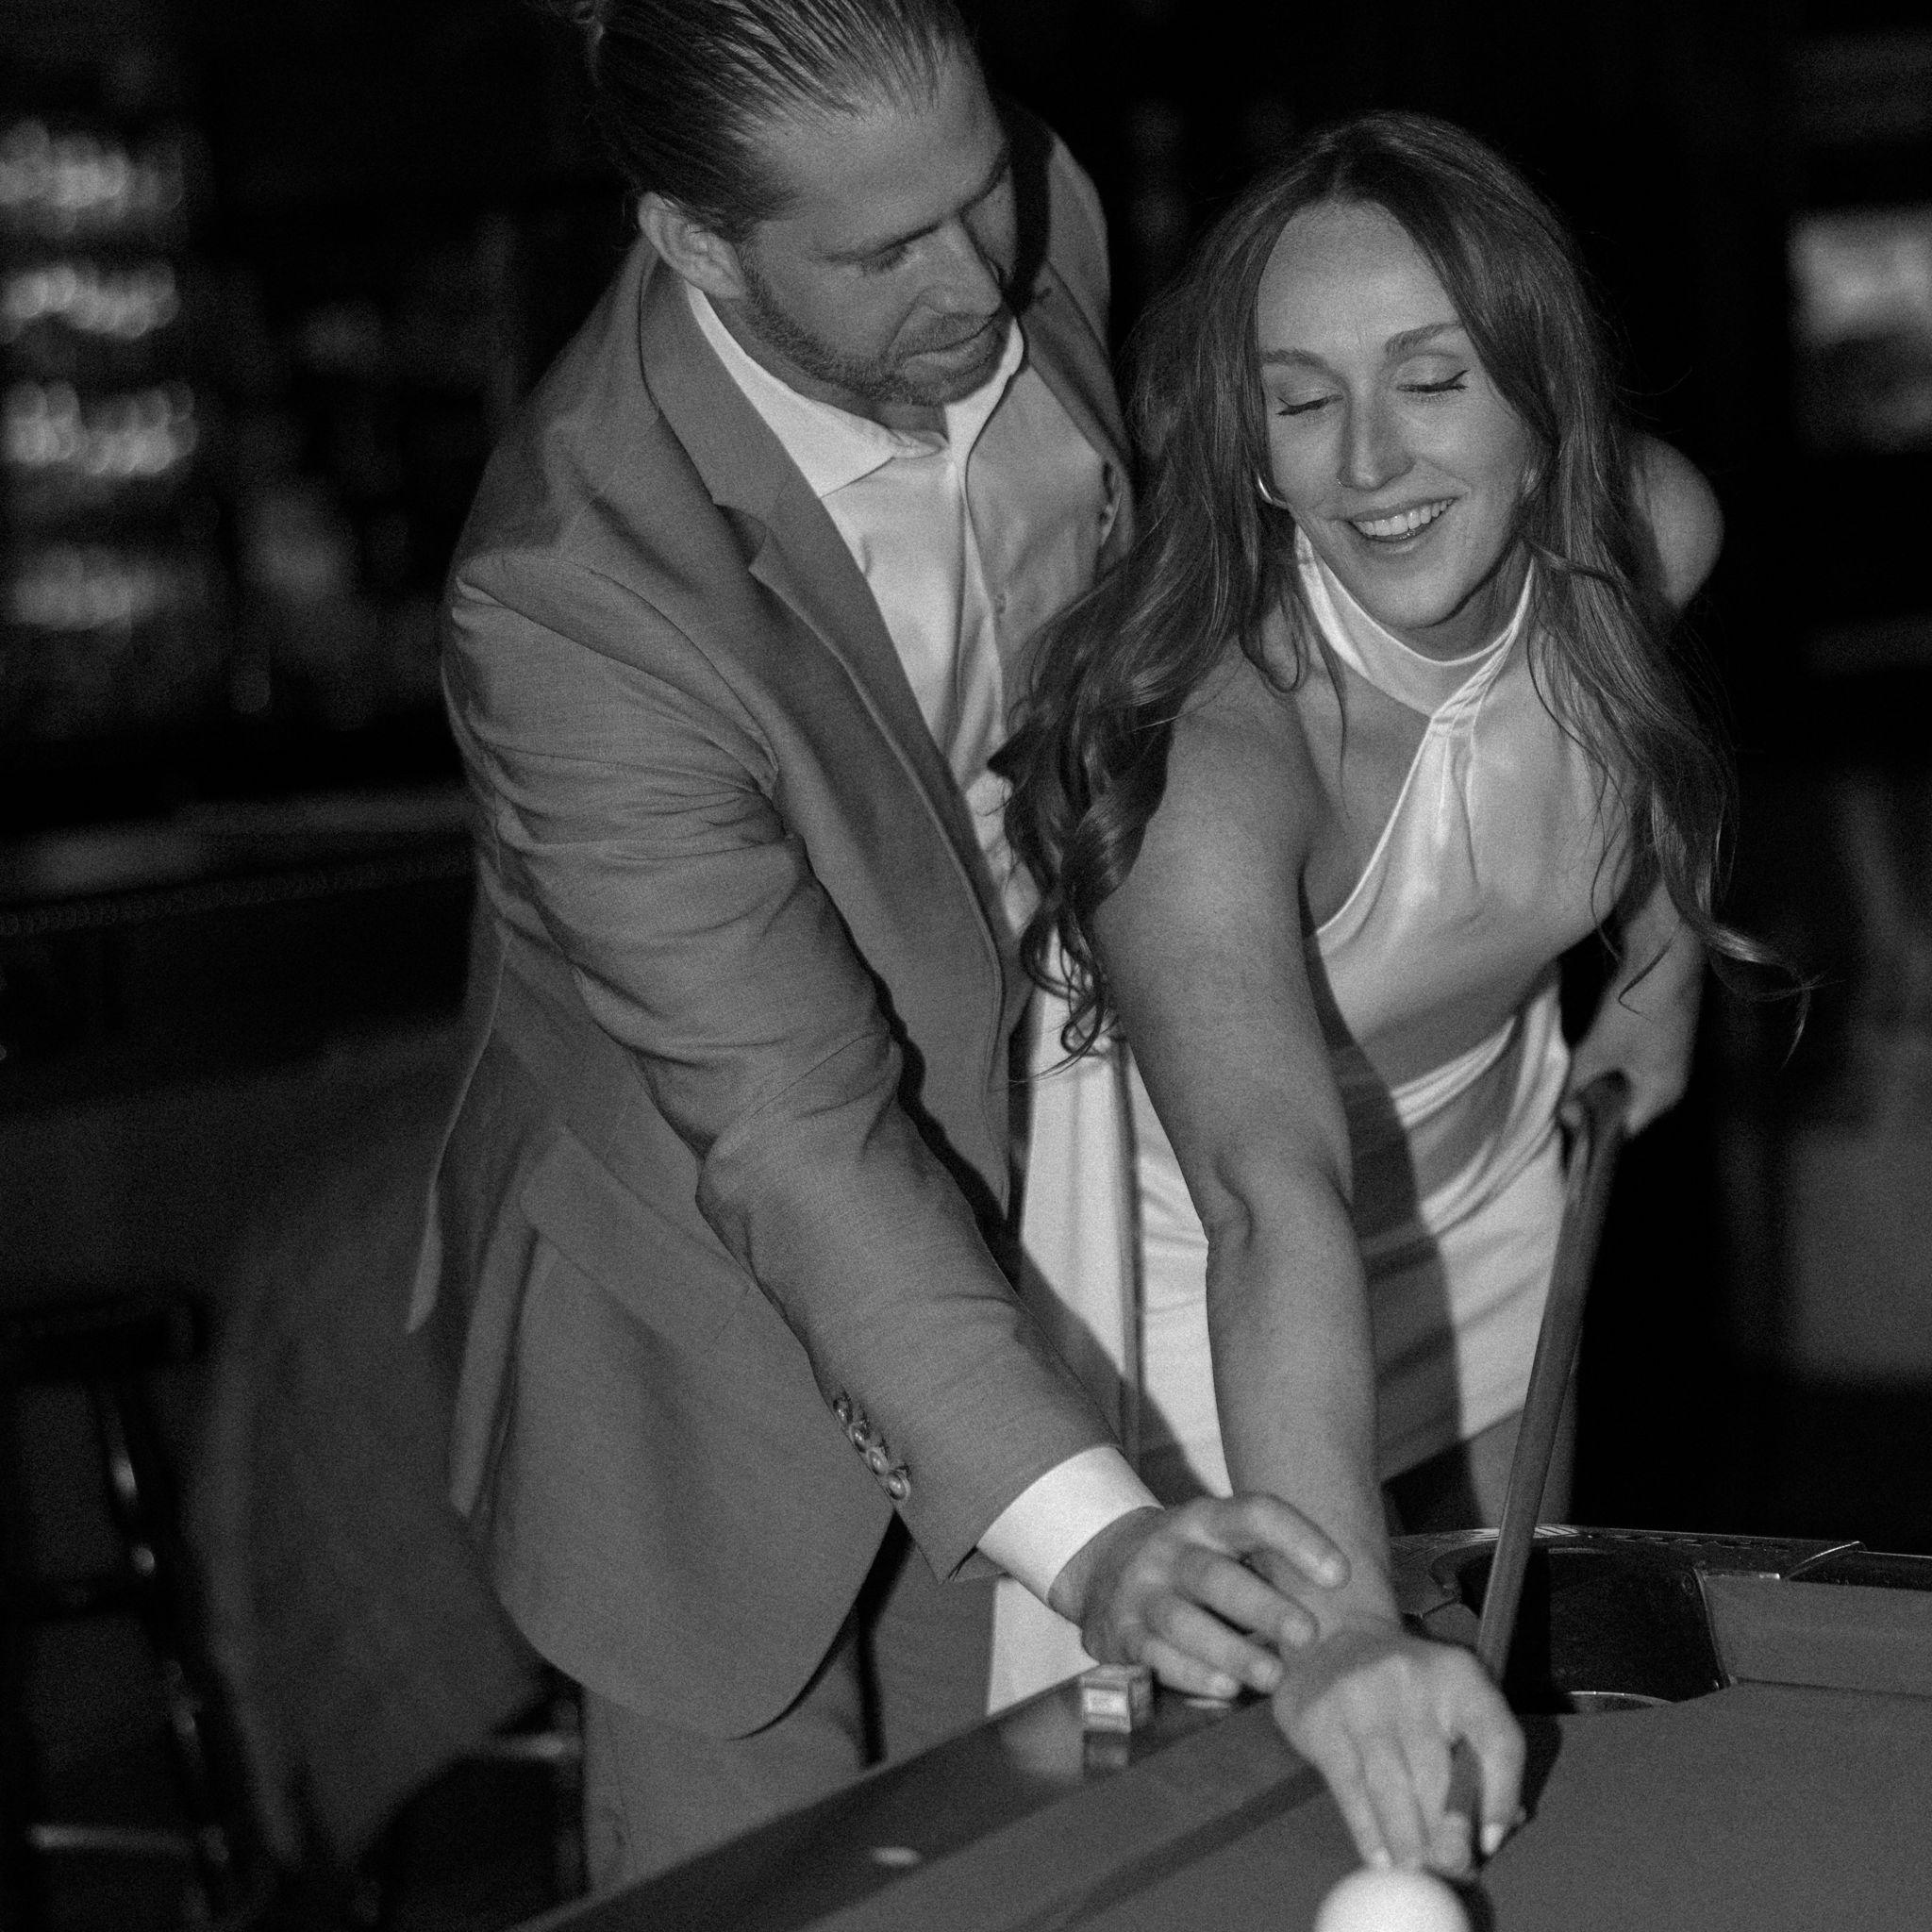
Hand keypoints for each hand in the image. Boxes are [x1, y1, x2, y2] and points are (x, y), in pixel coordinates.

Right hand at [1048, 1497, 1349, 1699]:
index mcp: (1207, 1521)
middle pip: (1215, 1574)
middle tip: (1308, 1633)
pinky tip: (1224, 1688)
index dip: (1297, 1538)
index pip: (1253, 1515)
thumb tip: (1353, 1607)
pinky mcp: (1123, 1633)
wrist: (1100, 1567)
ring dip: (1229, 1648)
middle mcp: (1172, 1549)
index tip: (1340, 1573)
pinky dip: (1190, 1672)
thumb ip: (1268, 1563)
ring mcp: (1143, 1591)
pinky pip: (1156, 1654)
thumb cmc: (1192, 1563)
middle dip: (1262, 1605)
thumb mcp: (1220, 1543)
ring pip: (1182, 1619)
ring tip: (1273, 1674)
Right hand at [1272, 1623, 1524, 1875]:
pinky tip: (1380, 1856)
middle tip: (1448, 1869)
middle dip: (1446, 1837)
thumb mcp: (1450, 1699)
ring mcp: (1361, 1696)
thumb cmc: (1406, 1685)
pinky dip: (1369, 1832)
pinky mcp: (1321, 1718)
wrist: (1333, 1635)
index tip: (1490, 1841)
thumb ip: (1477, 1758)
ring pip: (1392, 1789)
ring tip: (1415, 1869)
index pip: (1497, 1739)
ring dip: (1408, 1843)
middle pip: (1439, 1776)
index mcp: (1459, 1674)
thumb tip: (1490, 1833)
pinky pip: (1350, 1789)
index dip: (1500, 1797)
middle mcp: (1412, 1679)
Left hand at [1567, 894, 1703, 1137]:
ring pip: (1619, 1081)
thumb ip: (1577, 1081)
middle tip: (1549, 1103)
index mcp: (1661, 1095)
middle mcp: (1667, 1081)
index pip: (1623, 1130)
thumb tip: (1557, 1112)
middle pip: (1621, 1106)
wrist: (1667, 956)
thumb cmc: (1639, 1010)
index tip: (1556, 1130)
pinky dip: (1600, 1061)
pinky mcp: (1653, 1035)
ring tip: (1557, 1081)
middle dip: (1588, 1105)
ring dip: (1592, 1081)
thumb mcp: (1601, 1049)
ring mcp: (1662, 1056)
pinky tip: (1575, 1055)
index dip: (1591, 1133)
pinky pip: (1622, 1060)